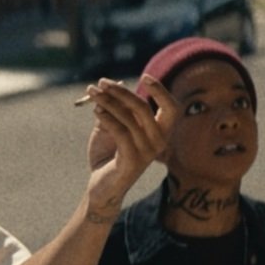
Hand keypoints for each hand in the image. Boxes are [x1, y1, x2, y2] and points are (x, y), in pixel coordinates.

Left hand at [82, 76, 176, 219]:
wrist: (101, 188)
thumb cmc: (108, 154)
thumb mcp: (113, 126)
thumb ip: (117, 108)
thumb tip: (114, 84)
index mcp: (161, 132)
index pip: (172, 108)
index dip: (161, 91)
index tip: (145, 76)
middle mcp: (159, 142)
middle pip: (144, 108)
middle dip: (121, 92)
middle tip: (102, 82)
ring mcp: (147, 153)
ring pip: (128, 118)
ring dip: (107, 102)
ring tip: (92, 93)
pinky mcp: (132, 162)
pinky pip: (120, 132)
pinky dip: (107, 118)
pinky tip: (96, 111)